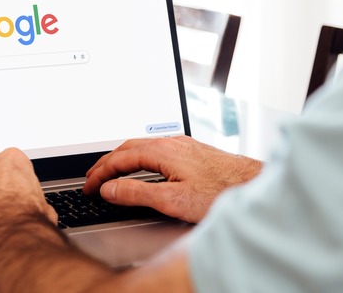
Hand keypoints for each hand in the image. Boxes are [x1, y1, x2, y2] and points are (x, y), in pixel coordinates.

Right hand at [83, 136, 261, 223]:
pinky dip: (139, 158)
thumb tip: (110, 189)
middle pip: (128, 147)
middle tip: (92, 177)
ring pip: (142, 146)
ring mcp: (183, 145)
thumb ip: (137, 194)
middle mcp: (172, 142)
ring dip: (122, 158)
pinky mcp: (192, 151)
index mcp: (162, 151)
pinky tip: (143, 167)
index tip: (89, 186)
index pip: (120, 158)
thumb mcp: (173, 199)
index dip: (100, 173)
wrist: (253, 185)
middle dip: (107, 162)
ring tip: (111, 172)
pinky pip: (156, 149)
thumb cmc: (221, 192)